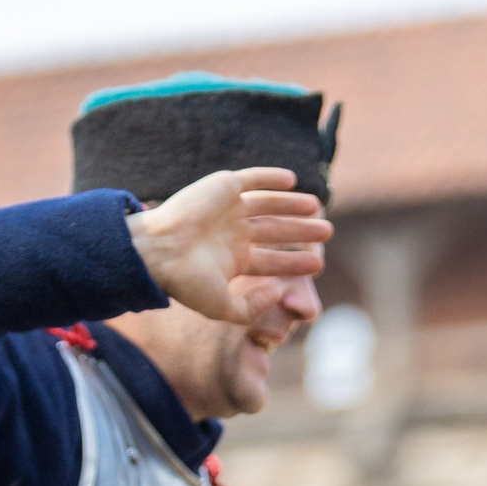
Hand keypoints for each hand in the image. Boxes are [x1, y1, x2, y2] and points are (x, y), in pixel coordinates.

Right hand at [128, 168, 330, 323]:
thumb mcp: (222, 307)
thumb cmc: (186, 282)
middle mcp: (232, 234)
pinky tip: (293, 180)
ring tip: (317, 207)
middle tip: (328, 231)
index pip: (272, 260)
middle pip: (275, 231)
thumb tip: (279, 292)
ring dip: (293, 205)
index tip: (319, 263)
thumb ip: (252, 307)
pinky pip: (252, 179)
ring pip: (269, 205)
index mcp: (232, 261)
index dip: (296, 262)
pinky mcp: (222, 187)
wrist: (158, 251)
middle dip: (301, 232)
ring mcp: (228, 209)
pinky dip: (272, 178)